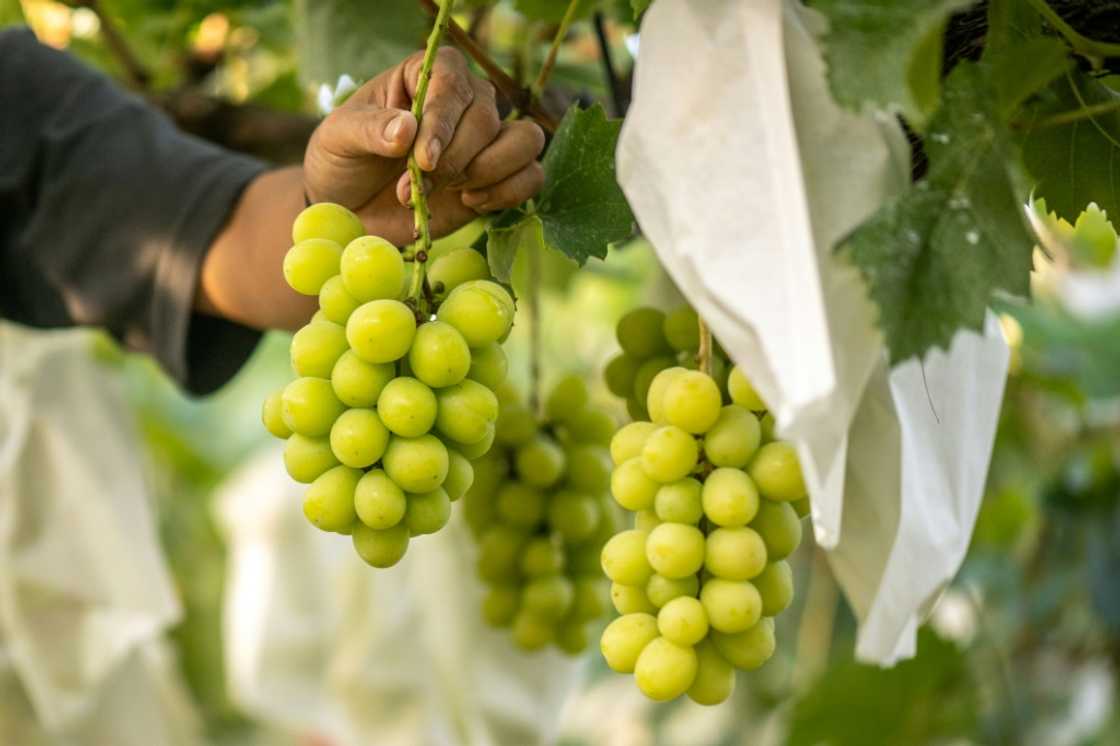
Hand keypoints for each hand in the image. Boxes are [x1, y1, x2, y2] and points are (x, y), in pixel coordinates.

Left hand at [303, 47, 544, 245]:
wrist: (352, 208)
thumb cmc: (344, 161)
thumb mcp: (339, 139)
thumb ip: (369, 129)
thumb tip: (406, 129)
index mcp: (426, 75)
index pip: (452, 80)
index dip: (443, 119)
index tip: (422, 158)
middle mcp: (465, 101)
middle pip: (487, 119)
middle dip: (453, 161)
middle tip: (414, 190)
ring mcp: (486, 140)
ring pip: (524, 141)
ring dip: (489, 173)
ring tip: (450, 192)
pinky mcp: (498, 177)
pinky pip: (532, 177)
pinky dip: (506, 193)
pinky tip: (469, 203)